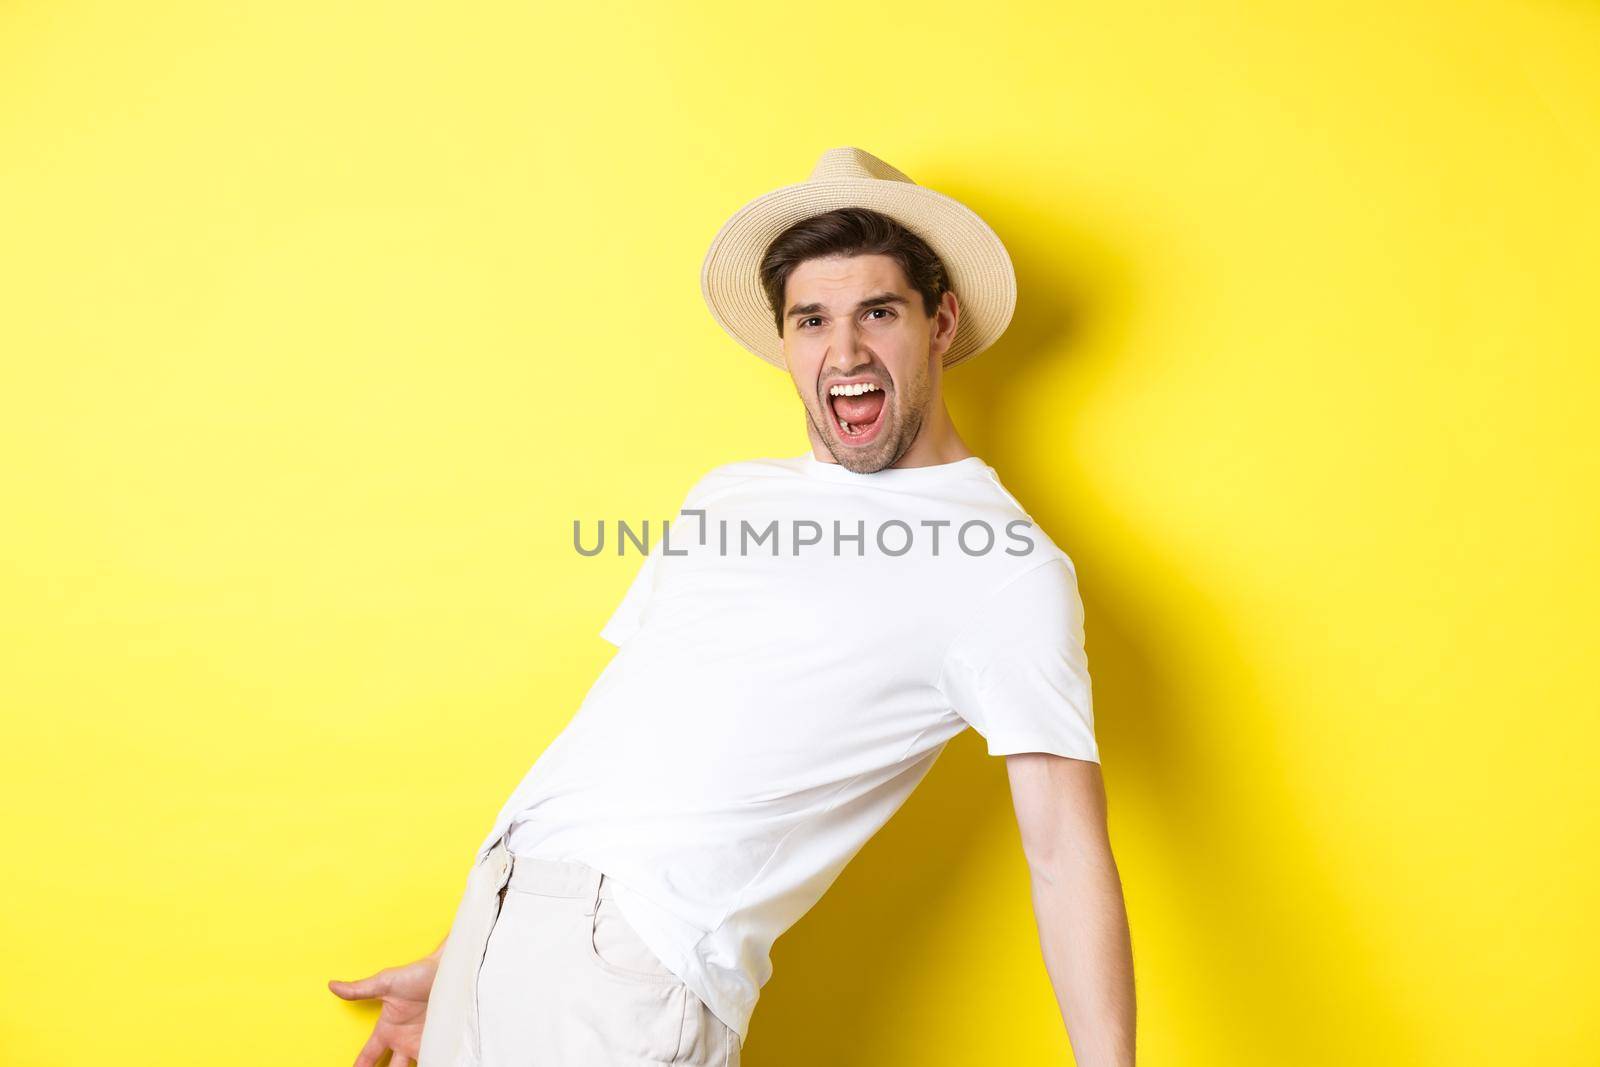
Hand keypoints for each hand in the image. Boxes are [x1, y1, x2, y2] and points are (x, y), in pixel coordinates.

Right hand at [328, 945, 443, 1066]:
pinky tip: (435, 1065)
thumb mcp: (386, 982)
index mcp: (387, 1029)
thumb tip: (333, 986)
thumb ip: (360, 989)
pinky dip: (433, 1062)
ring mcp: (421, 1041)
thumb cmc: (418, 973)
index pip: (368, 1056)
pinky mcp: (439, 1040)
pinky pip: (433, 1058)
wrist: (449, 970)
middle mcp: (403, 1039)